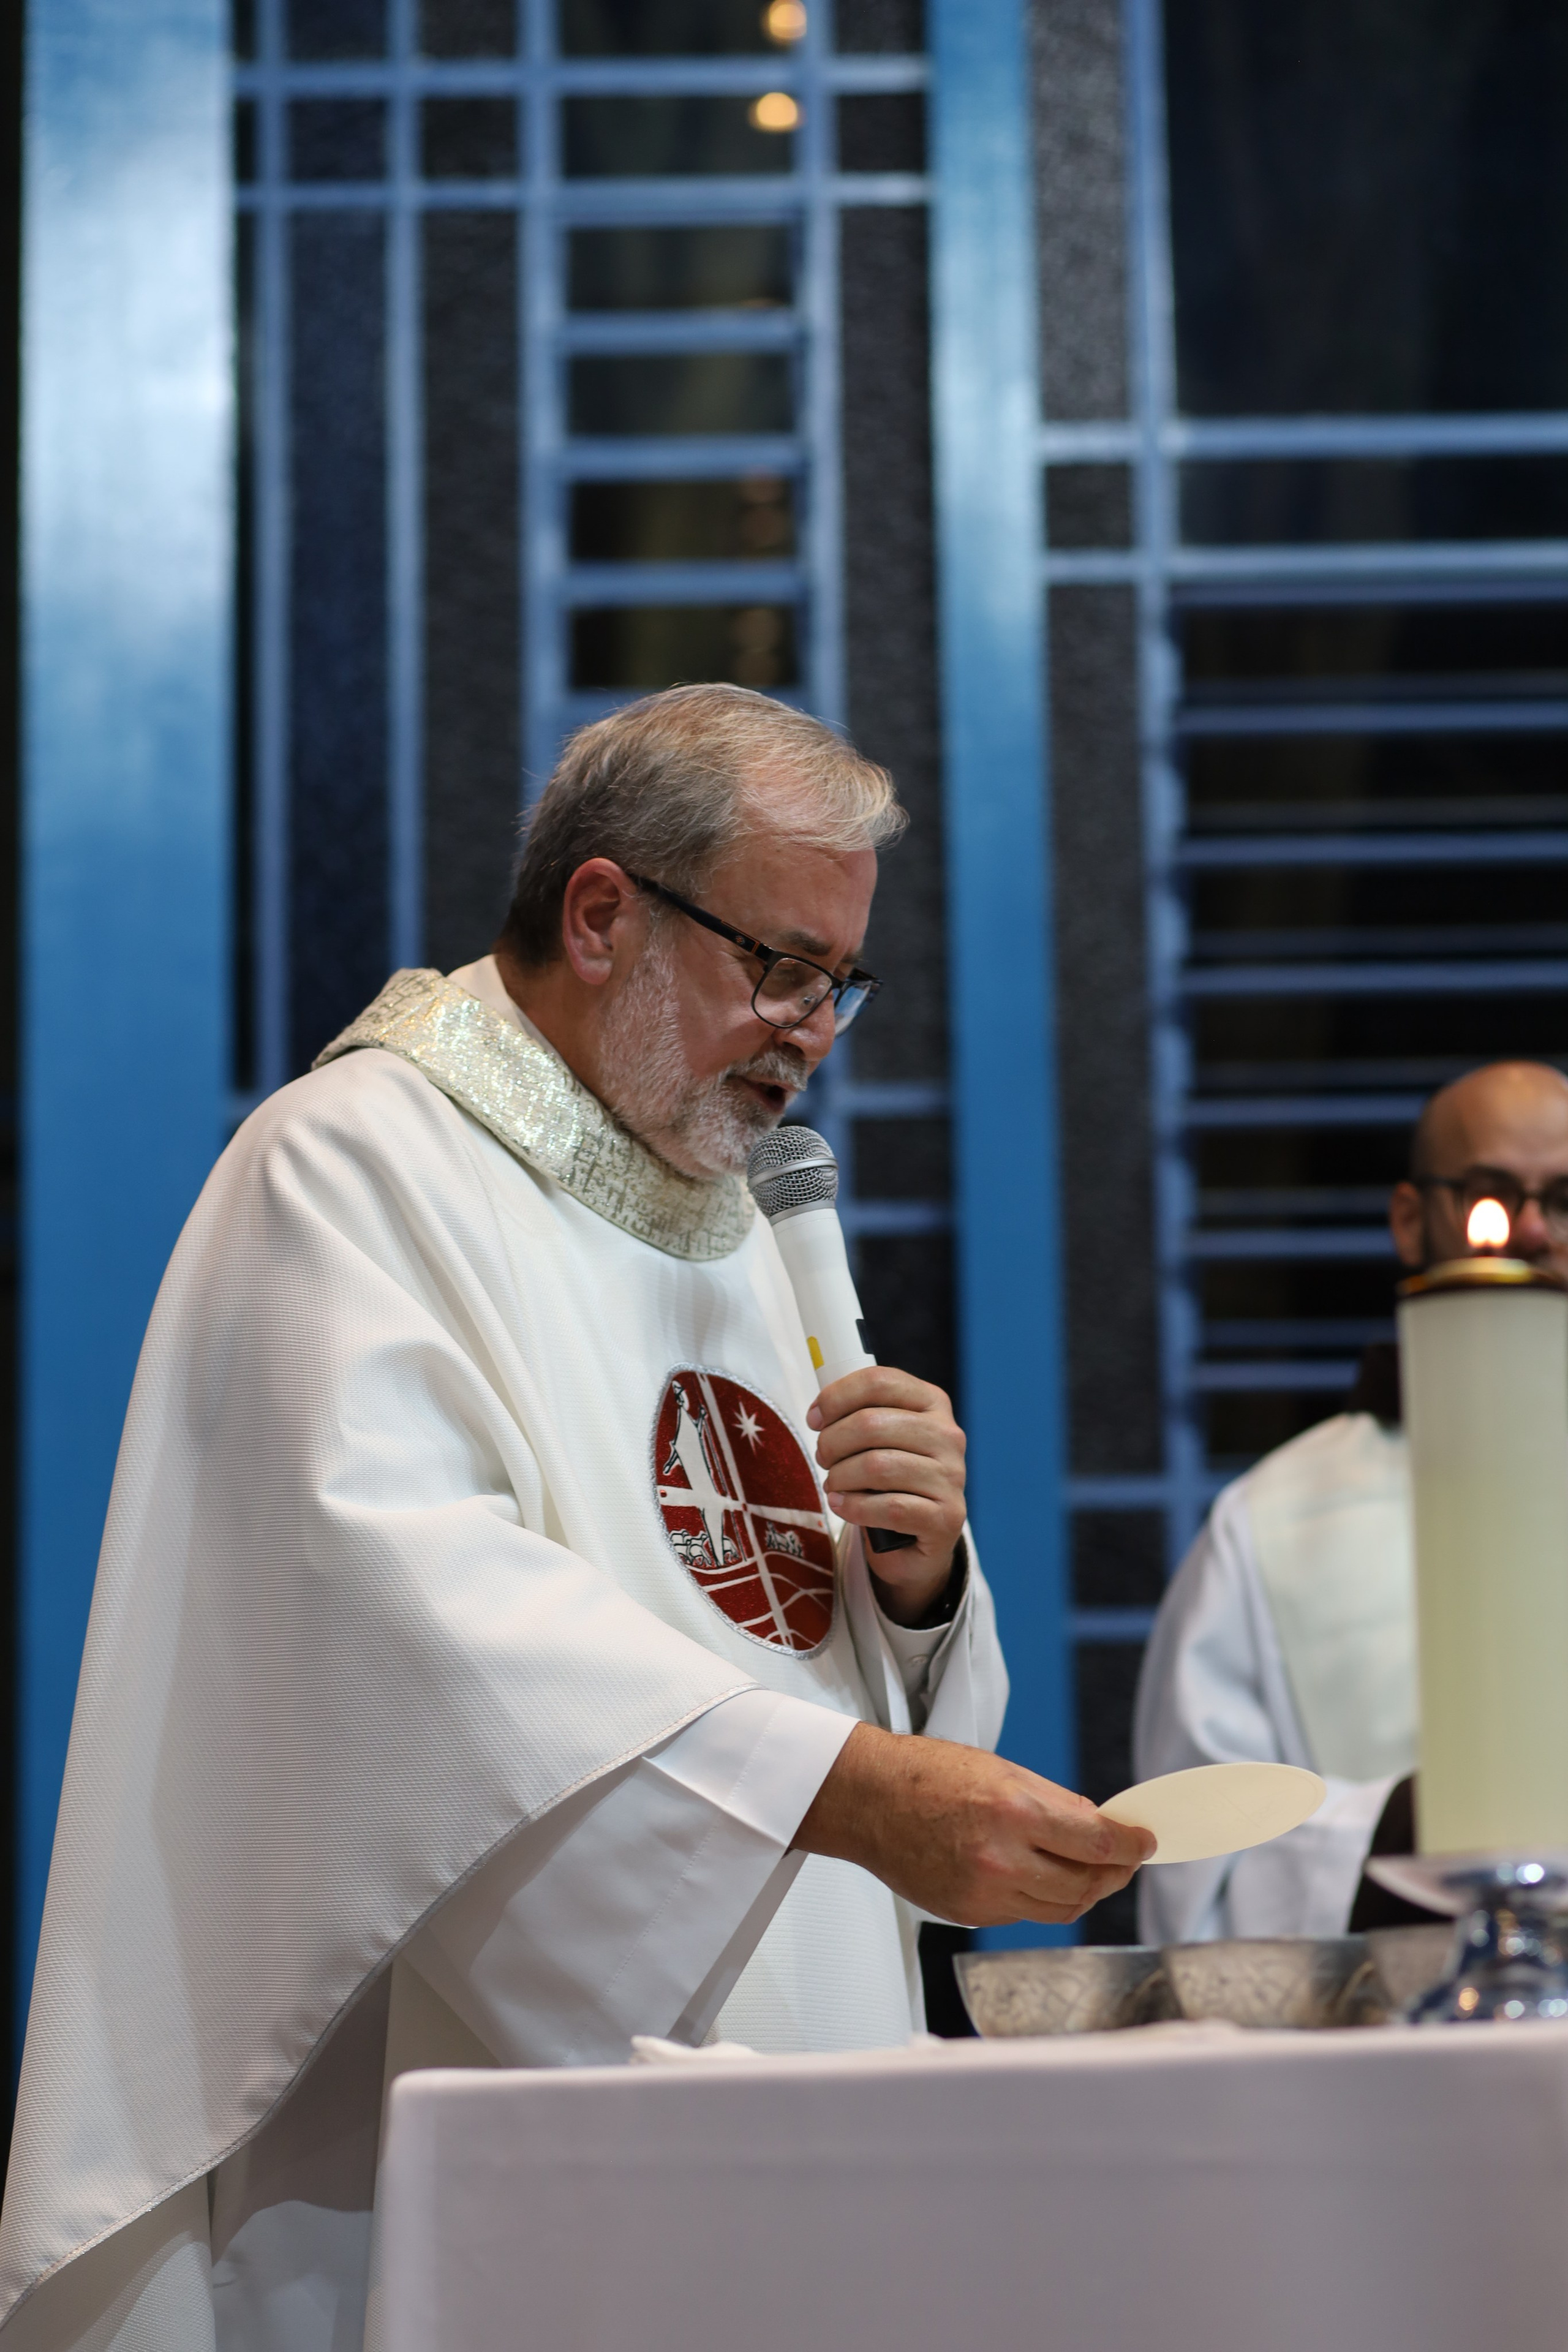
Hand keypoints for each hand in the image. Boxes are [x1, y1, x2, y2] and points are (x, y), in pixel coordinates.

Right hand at [794, 1723, 1154, 1927]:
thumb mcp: (1002, 1770)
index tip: (1146, 1842)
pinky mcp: (967, 1915)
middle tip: (1125, 1859)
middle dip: (1115, 1873)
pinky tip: (1037, 1875)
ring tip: (1089, 1870)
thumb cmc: (930, 1774)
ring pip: (1060, 1909)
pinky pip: (1024, 1913)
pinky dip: (1041, 1897)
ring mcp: (983, 1894)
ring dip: (1084, 1891)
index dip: (1133, 1846)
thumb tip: (1102, 1827)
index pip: (1099, 1844)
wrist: (869, 1801)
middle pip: (1086, 1886)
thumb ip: (1056, 1803)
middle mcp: (1001, 1860)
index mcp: (1014, 1812)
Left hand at [807, 1367, 965, 1624]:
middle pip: (871, 1423)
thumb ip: (859, 1413)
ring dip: (840, 1477)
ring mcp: (951, 1477)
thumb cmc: (890, 1479)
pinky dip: (855, 1507)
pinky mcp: (947, 1518)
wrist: (917, 1538)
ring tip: (833, 1484)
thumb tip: (819, 1413)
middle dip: (832, 1442)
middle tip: (823, 1458)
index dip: (836, 1397)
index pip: (879, 1381)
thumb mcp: (881, 1437)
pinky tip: (842, 1506)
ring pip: (877, 1466)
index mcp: (932, 1403)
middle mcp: (948, 1436)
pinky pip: (890, 1508)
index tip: (814, 1419)